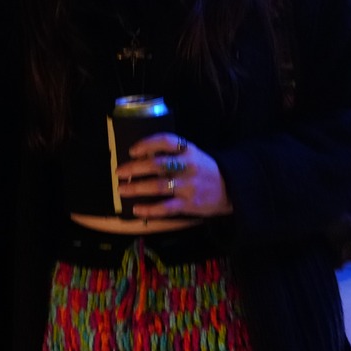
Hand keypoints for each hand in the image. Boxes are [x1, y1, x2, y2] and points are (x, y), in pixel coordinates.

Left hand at [118, 133, 232, 219]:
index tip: (132, 151)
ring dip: (137, 188)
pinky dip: (149, 209)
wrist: (231, 189)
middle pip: (157, 164)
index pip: (166, 141)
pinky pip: (166, 207)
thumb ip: (172, 154)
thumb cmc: (204, 170)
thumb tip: (140, 158)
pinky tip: (137, 209)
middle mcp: (188, 166)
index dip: (147, 144)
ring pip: (158, 186)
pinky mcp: (190, 204)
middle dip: (134, 168)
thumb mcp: (193, 155)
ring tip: (122, 189)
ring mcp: (189, 186)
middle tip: (119, 172)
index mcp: (189, 150)